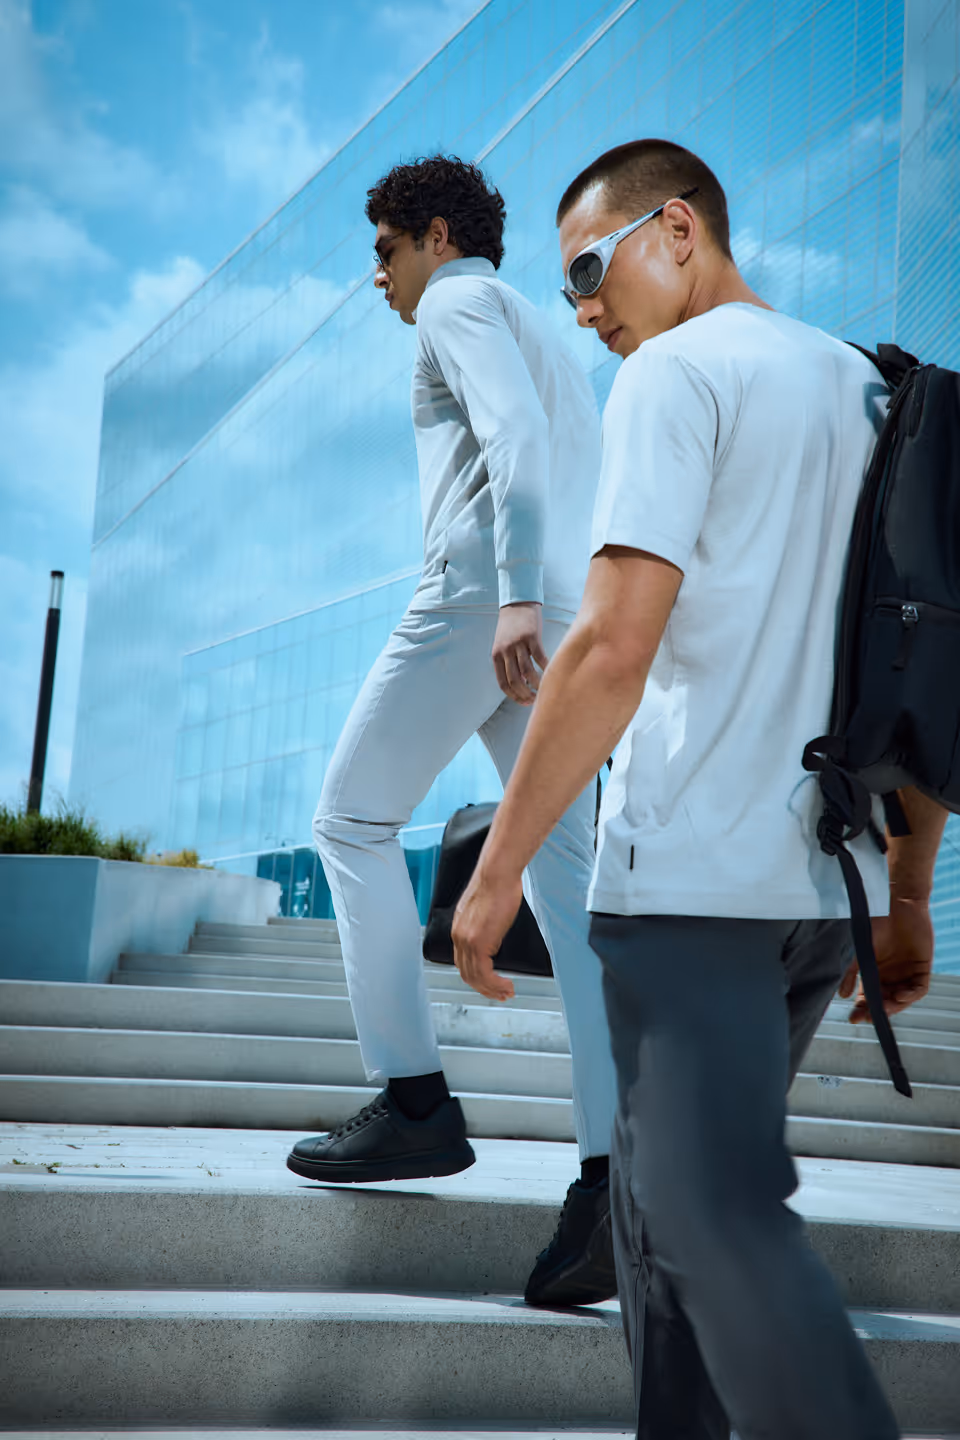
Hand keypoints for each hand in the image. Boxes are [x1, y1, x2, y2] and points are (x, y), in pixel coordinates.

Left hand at [452, 863, 522, 1001]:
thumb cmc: (496, 884)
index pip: (463, 962)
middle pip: (467, 974)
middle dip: (485, 988)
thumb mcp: (485, 910)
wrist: (497, 874)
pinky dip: (496, 983)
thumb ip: (484, 926)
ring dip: (492, 989)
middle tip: (500, 994)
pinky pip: (485, 973)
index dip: (477, 977)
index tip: (490, 983)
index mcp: (459, 929)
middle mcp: (458, 937)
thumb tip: (493, 937)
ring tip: (506, 993)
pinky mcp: (478, 943)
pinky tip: (507, 984)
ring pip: (475, 977)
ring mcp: (467, 941)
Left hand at [492, 602, 548, 704]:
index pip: (503, 683)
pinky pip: (540, 658)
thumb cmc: (511, 628)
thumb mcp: (504, 646)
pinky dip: (546, 669)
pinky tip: (551, 674)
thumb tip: (522, 684)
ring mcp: (518, 644)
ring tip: (544, 690)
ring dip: (536, 685)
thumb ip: (510, 664)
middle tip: (535, 700)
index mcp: (496, 656)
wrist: (517, 604)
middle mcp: (505, 651)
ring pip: (527, 672)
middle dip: (525, 694)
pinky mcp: (531, 637)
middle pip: (514, 680)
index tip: (524, 702)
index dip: (514, 696)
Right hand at [838, 895, 934, 1022]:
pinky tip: (900, 995)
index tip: (853, 1018)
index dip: (863, 1009)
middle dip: (878, 1011)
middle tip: (867, 1017)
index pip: (870, 998)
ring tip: (884, 1008)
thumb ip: (852, 973)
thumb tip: (842, 995)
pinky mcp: (923, 968)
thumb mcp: (860, 951)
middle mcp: (892, 976)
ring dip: (894, 1006)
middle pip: (886, 1002)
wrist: (897, 905)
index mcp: (876, 974)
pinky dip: (910, 995)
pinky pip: (919, 989)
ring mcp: (908, 973)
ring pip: (903, 999)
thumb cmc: (876, 925)